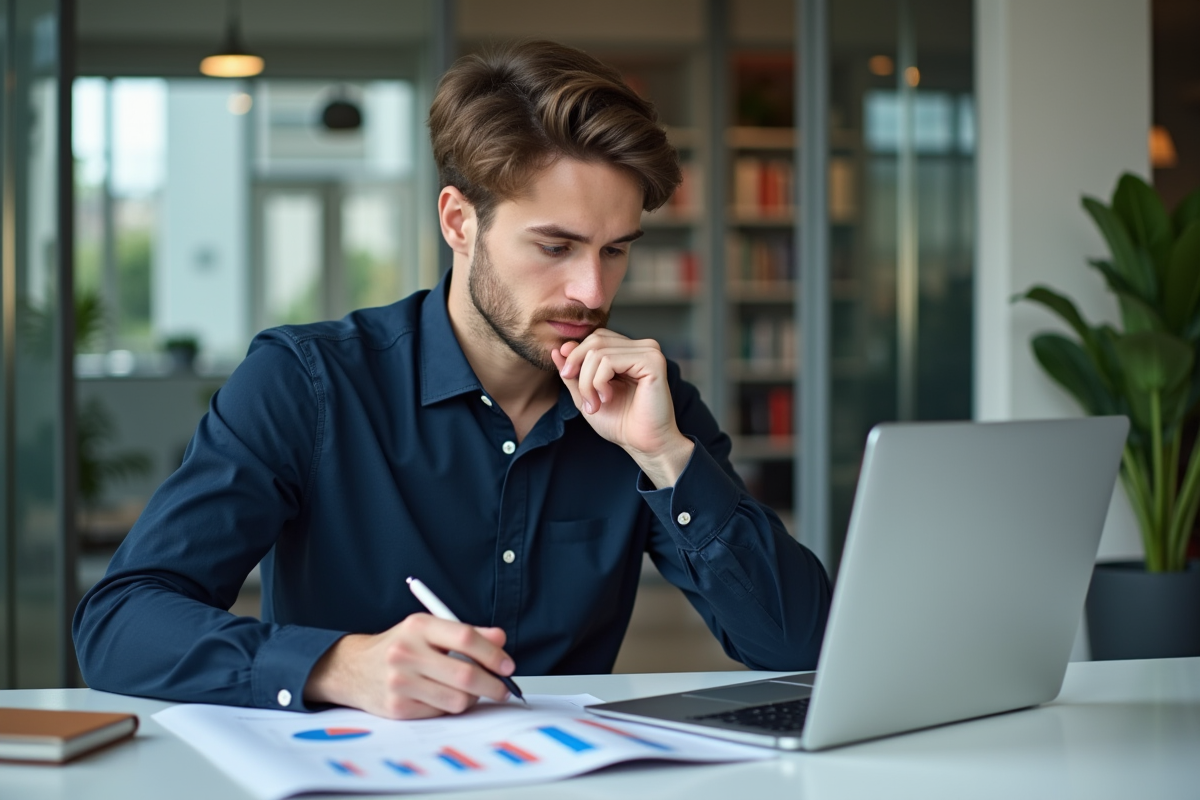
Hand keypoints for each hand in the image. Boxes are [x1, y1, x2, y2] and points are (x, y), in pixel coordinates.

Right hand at [303, 613, 514, 718]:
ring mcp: (400, 682)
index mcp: (419, 626)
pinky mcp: (397, 707)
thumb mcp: (429, 629)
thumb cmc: (399, 646)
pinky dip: (449, 707)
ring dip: (472, 698)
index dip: (493, 654)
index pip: (466, 638)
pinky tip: (443, 697)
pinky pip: (440, 712)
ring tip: (470, 692)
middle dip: (493, 684)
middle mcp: (407, 652)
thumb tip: (500, 639)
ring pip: (457, 699)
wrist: (353, 668)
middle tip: (502, 688)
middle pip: (465, 674)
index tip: (508, 665)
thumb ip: (466, 633)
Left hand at [552, 329, 693, 487]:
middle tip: (583, 397)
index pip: (595, 337)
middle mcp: (642, 347)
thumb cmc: (620, 422)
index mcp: (630, 351)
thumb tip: (558, 349)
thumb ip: (573, 372)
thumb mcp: (586, 394)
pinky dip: (599, 381)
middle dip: (578, 368)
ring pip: (598, 351)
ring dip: (588, 382)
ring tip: (595, 403)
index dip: (576, 354)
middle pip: (595, 340)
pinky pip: (609, 360)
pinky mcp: (652, 361)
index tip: (567, 376)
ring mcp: (649, 352)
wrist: (642, 444)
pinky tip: (608, 398)